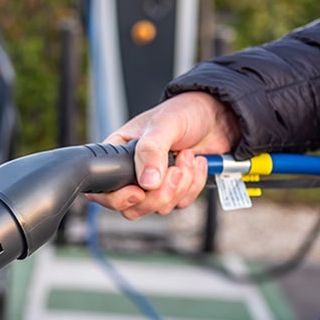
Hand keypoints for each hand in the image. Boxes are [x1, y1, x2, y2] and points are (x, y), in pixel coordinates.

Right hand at [87, 92, 241, 219]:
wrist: (215, 116)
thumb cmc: (184, 111)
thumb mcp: (164, 124)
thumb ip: (151, 151)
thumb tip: (147, 181)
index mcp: (119, 154)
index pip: (104, 189)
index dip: (119, 198)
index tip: (140, 192)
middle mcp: (133, 172)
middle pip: (132, 206)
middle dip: (159, 194)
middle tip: (175, 170)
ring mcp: (154, 184)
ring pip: (159, 207)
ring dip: (180, 186)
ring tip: (188, 157)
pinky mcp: (174, 190)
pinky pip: (180, 204)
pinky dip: (193, 186)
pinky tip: (196, 163)